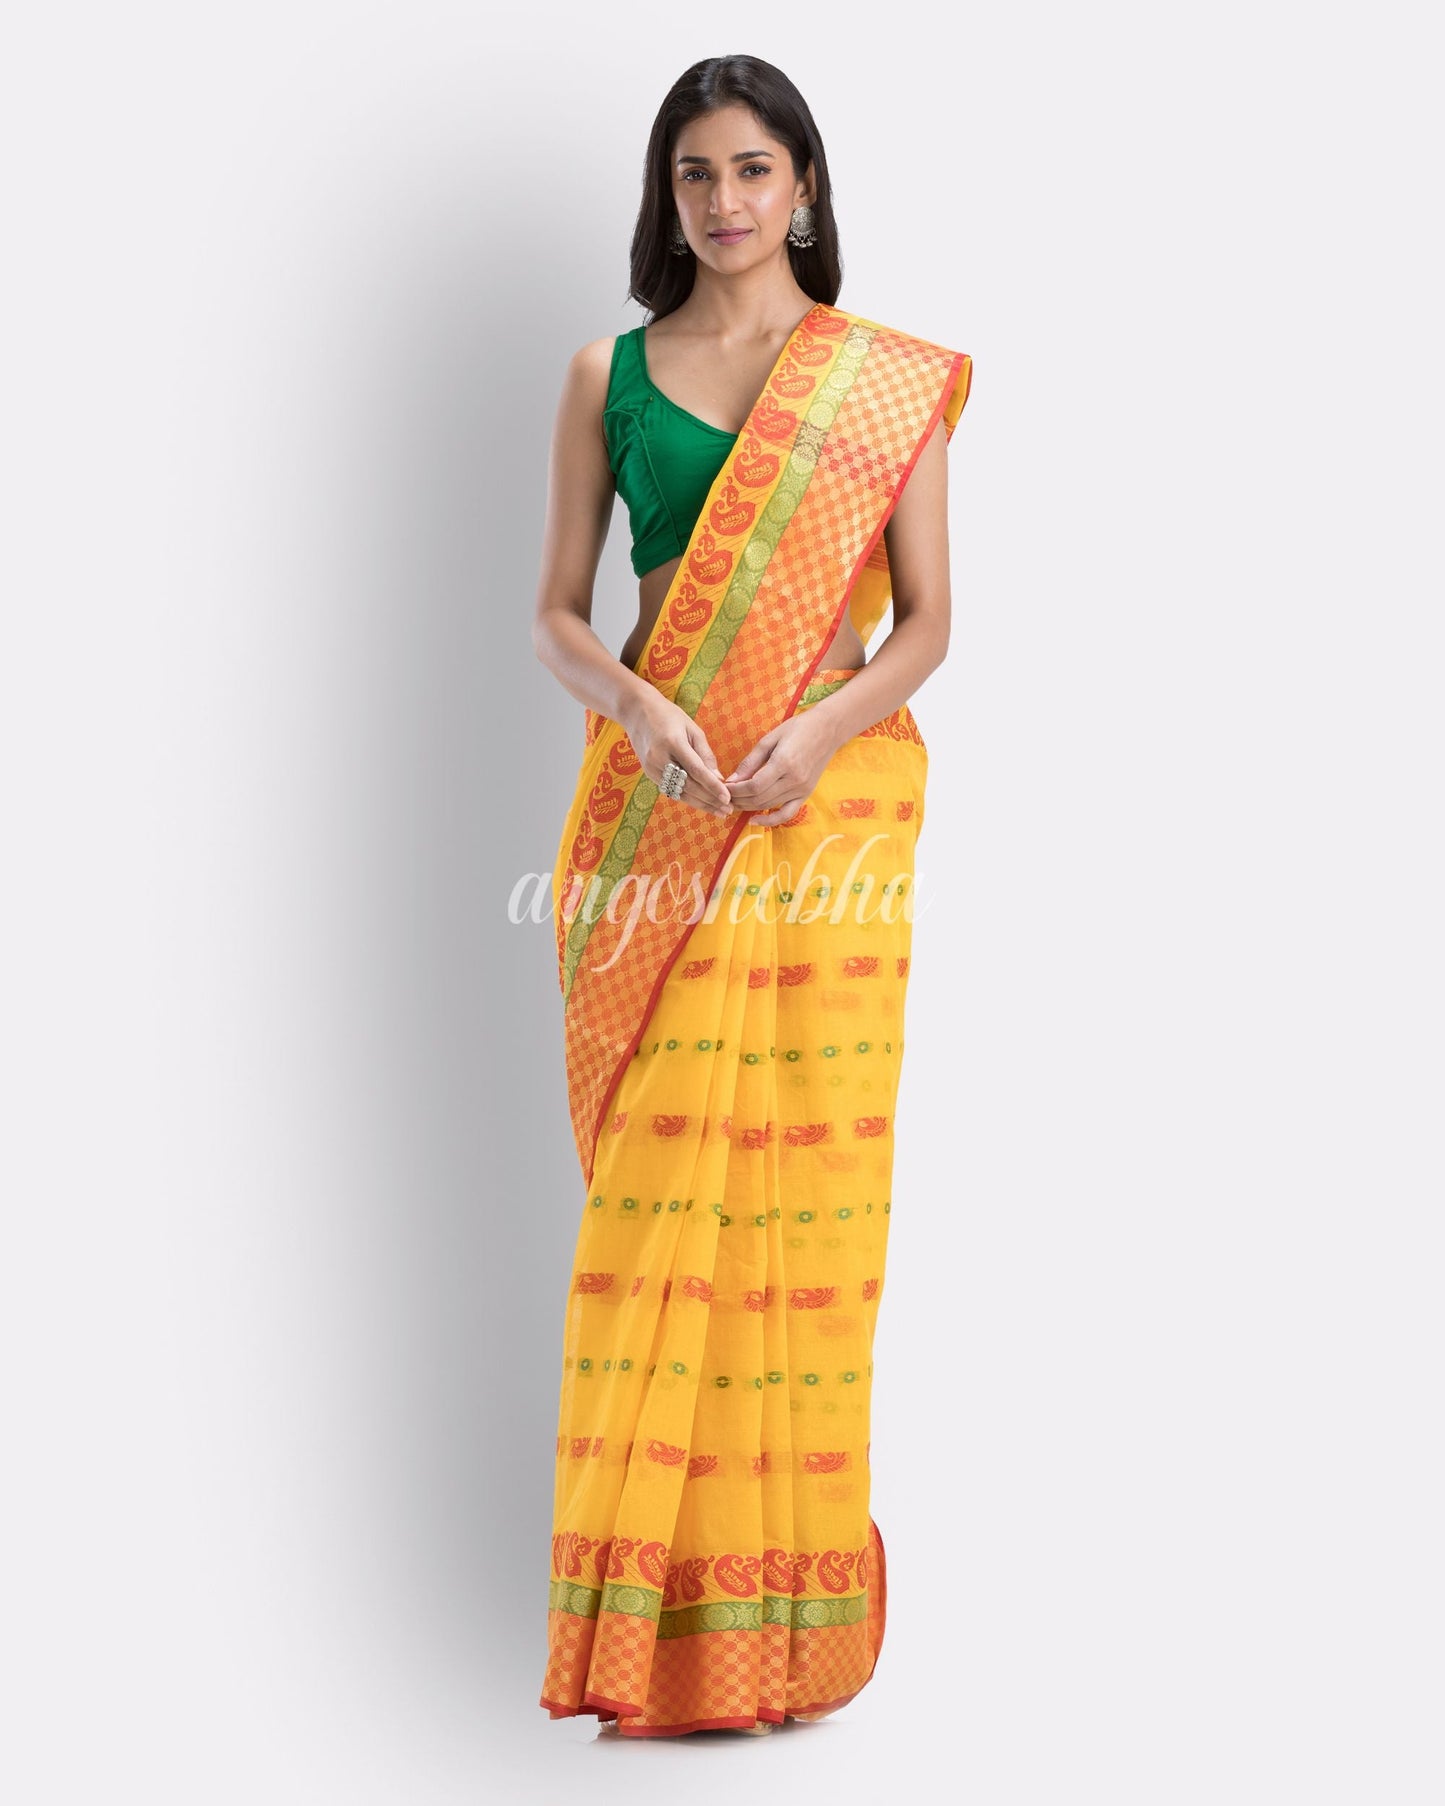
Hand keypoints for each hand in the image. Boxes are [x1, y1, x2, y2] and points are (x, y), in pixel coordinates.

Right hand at [622, 689, 732, 817]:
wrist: (637, 713)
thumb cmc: (670, 717)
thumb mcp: (692, 729)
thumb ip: (705, 754)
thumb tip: (719, 778)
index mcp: (673, 742)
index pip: (696, 770)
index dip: (713, 787)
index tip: (727, 799)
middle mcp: (659, 758)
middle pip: (688, 786)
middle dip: (710, 800)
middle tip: (728, 810)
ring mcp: (652, 768)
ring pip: (679, 792)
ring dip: (701, 804)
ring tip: (719, 812)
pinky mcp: (649, 774)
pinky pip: (671, 790)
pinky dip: (688, 798)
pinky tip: (703, 804)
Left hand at [722, 711, 841, 825]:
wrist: (828, 729)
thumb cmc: (797, 728)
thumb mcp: (770, 739)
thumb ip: (751, 761)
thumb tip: (732, 780)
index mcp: (783, 763)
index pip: (753, 786)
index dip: (735, 790)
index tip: (724, 788)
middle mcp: (793, 780)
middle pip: (759, 798)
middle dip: (738, 800)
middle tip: (725, 796)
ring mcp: (801, 789)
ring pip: (769, 805)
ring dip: (749, 807)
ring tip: (735, 803)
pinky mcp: (806, 794)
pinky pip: (787, 814)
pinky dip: (771, 820)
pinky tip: (755, 820)